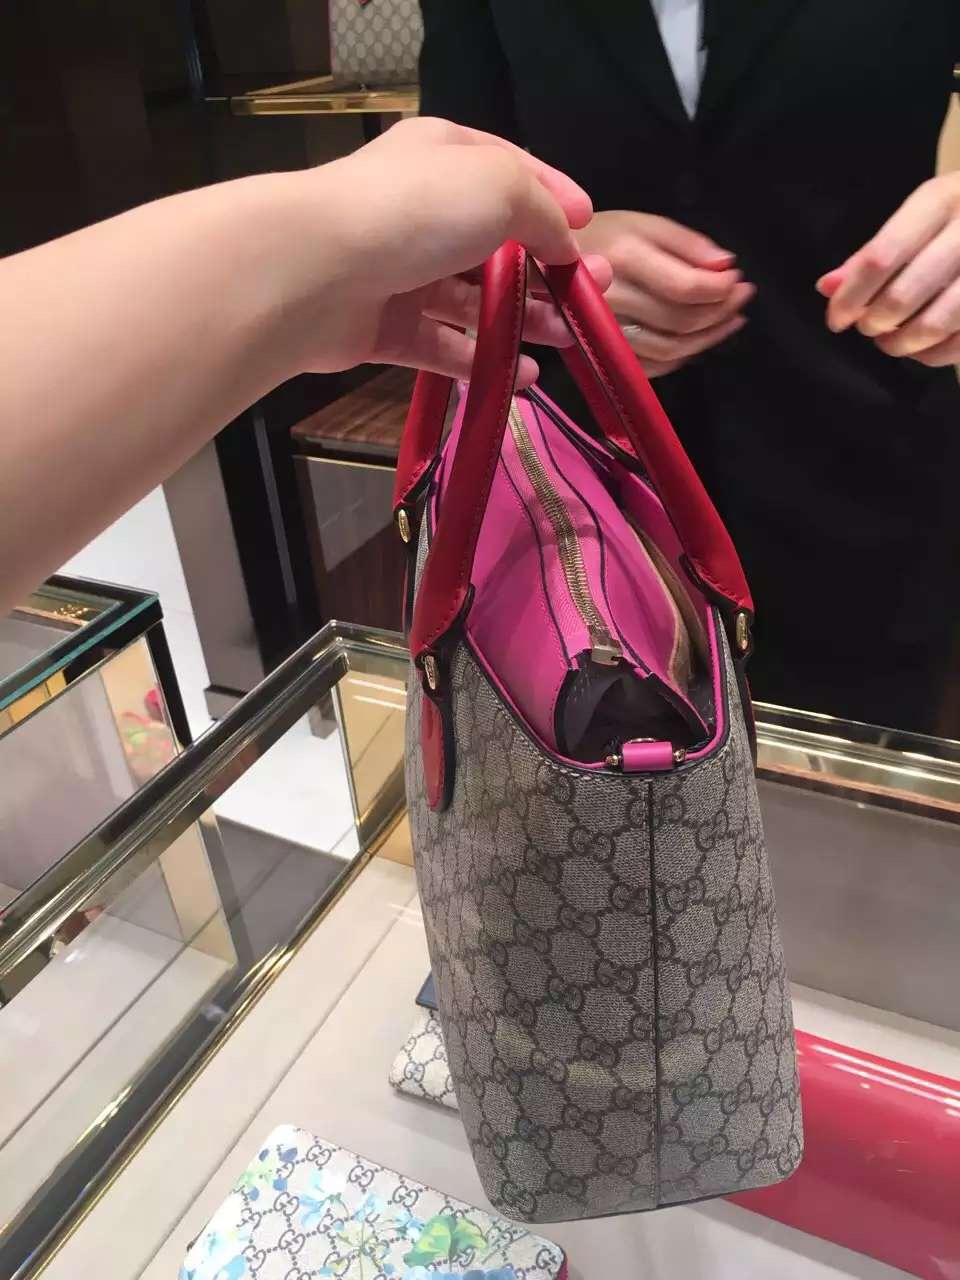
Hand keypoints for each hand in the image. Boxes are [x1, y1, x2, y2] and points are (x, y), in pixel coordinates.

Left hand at [284, 118, 611, 385]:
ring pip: (473, 299)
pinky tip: (523, 375)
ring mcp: (400, 272)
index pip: (511, 171)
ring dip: (524, 319)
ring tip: (567, 340)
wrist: (313, 271)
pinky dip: (483, 360)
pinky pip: (443, 346)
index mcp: (444, 156)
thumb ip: (543, 213)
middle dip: (549, 271)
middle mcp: (421, 210)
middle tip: (593, 300)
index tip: (589, 233)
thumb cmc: (415, 211)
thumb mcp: (499, 187)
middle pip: (497, 243)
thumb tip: (566, 244)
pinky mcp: (384, 329)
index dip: (555, 199)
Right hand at [574, 210, 753, 375]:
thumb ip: (686, 243)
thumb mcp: (642, 223)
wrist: (543, 264)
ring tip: (729, 320)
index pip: (685, 287)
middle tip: (741, 298)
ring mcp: (603, 331)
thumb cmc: (599, 236)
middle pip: (681, 321)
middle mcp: (611, 298)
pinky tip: (697, 342)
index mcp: (623, 256)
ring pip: (669, 348)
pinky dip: (680, 358)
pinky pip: (649, 366)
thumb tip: (726, 266)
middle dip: (720, 312)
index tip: (738, 281)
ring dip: (707, 339)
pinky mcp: (600, 352)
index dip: (719, 290)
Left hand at [817, 172, 959, 365]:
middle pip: (904, 295)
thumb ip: (872, 253)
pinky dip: (933, 354)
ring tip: (889, 341)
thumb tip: (828, 287)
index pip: (882, 256)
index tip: (836, 318)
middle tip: (866, 327)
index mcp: (942, 200)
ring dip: (902, 343)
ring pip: (936, 323)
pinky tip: (919, 349)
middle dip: (874, 321)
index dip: (850, 296)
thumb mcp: (920, 217)